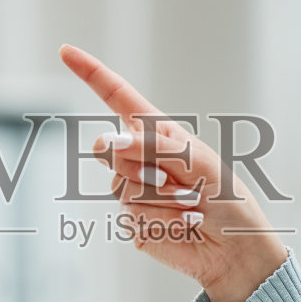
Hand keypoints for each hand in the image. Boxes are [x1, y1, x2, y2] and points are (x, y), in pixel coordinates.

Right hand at [58, 44, 289, 301]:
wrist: (235, 251)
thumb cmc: (229, 200)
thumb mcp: (201, 162)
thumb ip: (156, 147)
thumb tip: (109, 142)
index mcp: (160, 134)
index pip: (118, 98)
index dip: (92, 74)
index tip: (65, 51)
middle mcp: (142, 158)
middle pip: (107, 148)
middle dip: (133, 161)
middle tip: (173, 179)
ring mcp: (134, 190)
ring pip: (120, 185)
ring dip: (159, 197)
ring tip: (189, 206)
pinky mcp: (133, 221)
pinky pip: (130, 214)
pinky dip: (160, 220)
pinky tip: (182, 225)